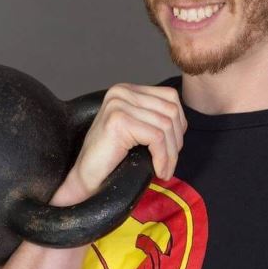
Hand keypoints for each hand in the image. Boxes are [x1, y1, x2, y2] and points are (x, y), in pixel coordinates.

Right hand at [67, 83, 187, 196]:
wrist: (84, 178)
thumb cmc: (110, 158)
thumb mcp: (137, 129)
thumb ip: (154, 117)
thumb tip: (183, 122)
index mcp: (126, 89)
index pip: (170, 97)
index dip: (179, 124)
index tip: (172, 148)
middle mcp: (121, 91)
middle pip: (171, 110)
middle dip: (176, 141)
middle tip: (169, 163)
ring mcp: (118, 104)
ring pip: (166, 126)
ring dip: (171, 153)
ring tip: (164, 170)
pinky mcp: (119, 121)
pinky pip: (156, 138)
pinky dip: (163, 158)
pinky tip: (158, 170)